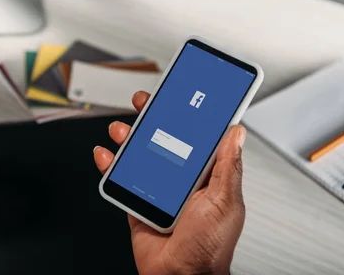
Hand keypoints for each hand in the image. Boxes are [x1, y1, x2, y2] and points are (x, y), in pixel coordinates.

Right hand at [94, 91, 245, 274]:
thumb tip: (237, 133)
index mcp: (206, 177)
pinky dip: (109, 165)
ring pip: (140, 155)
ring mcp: (158, 190)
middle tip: (143, 103)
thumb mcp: (225, 201)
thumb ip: (227, 165)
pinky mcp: (138, 201)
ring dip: (127, 138)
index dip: (188, 115)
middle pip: (164, 140)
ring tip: (120, 130)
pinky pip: (121, 179)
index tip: (180, 96)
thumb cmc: (209, 247)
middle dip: (152, 119)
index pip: (196, 137)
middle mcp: (181, 180)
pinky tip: (106, 154)